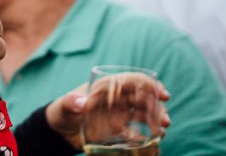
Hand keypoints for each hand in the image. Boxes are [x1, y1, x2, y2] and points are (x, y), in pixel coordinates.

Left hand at [45, 76, 170, 148]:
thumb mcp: (65, 106)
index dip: (150, 85)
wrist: (59, 132)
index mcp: (108, 86)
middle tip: (166, 121)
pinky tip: (153, 144)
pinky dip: (146, 138)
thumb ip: (72, 102)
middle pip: (144, 98)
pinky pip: (136, 133)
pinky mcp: (118, 130)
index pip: (133, 81)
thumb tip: (81, 102)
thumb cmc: (62, 112)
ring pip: (144, 114)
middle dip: (158, 107)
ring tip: (162, 132)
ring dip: (156, 121)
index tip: (163, 95)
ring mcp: (119, 114)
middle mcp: (117, 98)